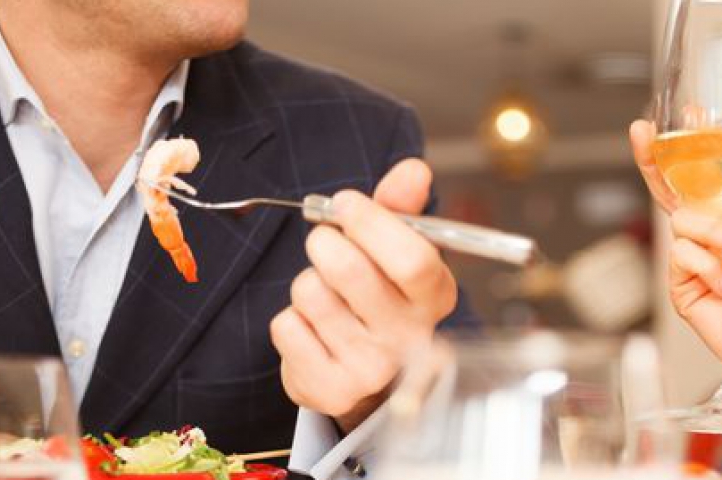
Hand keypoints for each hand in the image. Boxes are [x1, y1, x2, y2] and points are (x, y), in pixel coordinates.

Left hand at [270, 159, 457, 431]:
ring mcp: (371, 368)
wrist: (361, 374)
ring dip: (306, 283)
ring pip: (311, 294)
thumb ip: (400, 207)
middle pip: (349, 269)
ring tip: (324, 295)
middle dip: (324, 242)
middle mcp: (410, 338)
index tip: (346, 203)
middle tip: (324, 243)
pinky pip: (286, 327)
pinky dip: (290, 319)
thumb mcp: (395, 249)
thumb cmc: (379, 296)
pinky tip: (312, 329)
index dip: (370, 222)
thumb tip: (414, 169)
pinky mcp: (330, 389)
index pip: (411, 257)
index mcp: (435, 296)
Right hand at [630, 121, 721, 464]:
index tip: (693, 112)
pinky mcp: (683, 286)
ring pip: (682, 220)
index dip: (699, 143)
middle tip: (644, 133)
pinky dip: (706, 265)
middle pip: (675, 189)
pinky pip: (681, 255)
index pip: (716, 173)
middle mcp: (718, 234)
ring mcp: (698, 260)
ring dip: (713, 229)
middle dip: (654, 159)